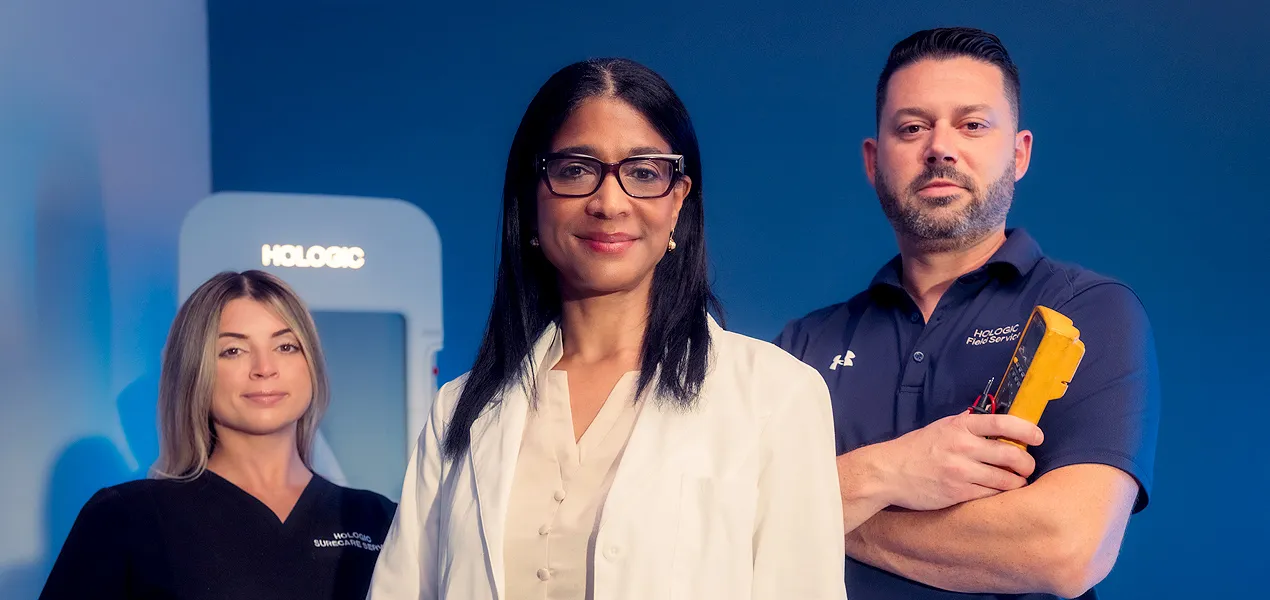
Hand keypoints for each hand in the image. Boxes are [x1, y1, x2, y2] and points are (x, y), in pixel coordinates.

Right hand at [874, 413, 1043, 510]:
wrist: (888, 473)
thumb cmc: (915, 449)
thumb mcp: (940, 428)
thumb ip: (965, 424)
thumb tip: (991, 421)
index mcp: (960, 426)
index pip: (1003, 423)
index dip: (1027, 430)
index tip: (1038, 437)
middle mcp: (963, 447)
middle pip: (1012, 455)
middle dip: (1027, 463)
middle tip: (1026, 466)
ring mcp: (961, 472)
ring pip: (1007, 480)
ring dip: (1018, 482)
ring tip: (1016, 482)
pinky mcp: (958, 493)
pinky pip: (992, 496)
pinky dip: (1000, 495)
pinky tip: (998, 493)